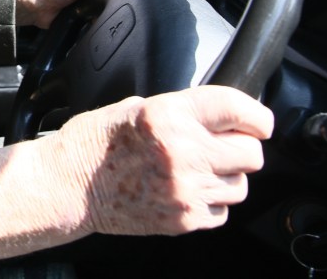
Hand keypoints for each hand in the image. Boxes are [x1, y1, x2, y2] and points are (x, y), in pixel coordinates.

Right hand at [53, 85, 273, 236]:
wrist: (68, 186)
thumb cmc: (92, 143)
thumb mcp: (132, 107)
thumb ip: (178, 111)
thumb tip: (215, 118)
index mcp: (167, 116)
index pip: (237, 109)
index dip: (256, 115)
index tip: (257, 121)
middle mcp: (182, 153)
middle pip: (251, 153)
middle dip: (239, 147)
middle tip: (219, 145)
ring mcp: (185, 190)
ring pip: (241, 185)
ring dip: (225, 176)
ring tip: (194, 169)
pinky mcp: (184, 219)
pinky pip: (222, 210)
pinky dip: (210, 200)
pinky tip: (184, 188)